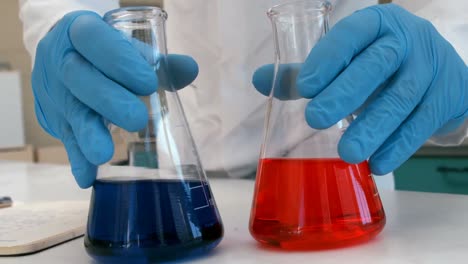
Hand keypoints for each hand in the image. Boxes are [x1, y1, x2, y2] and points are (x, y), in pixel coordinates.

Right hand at [32, 11, 197, 187]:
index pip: (94, 40)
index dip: (119, 60)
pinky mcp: (55, 119)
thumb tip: (190, 69)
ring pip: (70, 111)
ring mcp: (56, 92)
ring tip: (105, 154)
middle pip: (79, 78)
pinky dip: (78, 159)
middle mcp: (62, 60)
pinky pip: (65, 139)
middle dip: (108, 99)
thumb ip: (159, 62)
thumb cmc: (103, 52)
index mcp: (80, 32)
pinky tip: (88, 177)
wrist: (62, 56)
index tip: (149, 82)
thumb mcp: (126, 49)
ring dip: (88, 134)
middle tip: (137, 119)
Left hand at [253, 4, 466, 174]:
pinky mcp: (447, 96)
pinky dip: (399, 146)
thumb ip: (305, 71)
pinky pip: (423, 123)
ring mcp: (430, 68)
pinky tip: (378, 163)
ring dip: (373, 128)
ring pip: (402, 98)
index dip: (329, 57)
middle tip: (316, 119)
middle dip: (346, 93)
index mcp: (376, 25)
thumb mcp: (347, 60)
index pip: (352, 34)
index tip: (306, 86)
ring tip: (347, 153)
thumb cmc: (379, 65)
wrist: (438, 71)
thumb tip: (260, 80)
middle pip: (377, 65)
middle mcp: (406, 41)